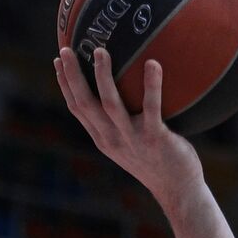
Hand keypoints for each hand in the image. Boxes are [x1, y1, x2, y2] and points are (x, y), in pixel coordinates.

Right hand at [55, 47, 203, 209]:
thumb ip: (124, 124)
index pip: (77, 108)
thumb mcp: (133, 144)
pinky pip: (152, 107)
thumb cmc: (160, 162)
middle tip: (68, 48)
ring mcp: (132, 138)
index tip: (58, 61)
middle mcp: (112, 138)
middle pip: (85, 102)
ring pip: (110, 103)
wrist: (179, 189)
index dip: (65, 84)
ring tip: (101, 51)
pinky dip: (152, 85)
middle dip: (72, 75)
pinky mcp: (155, 138)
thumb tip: (127, 95)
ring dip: (102, 76)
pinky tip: (154, 64)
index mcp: (103, 138)